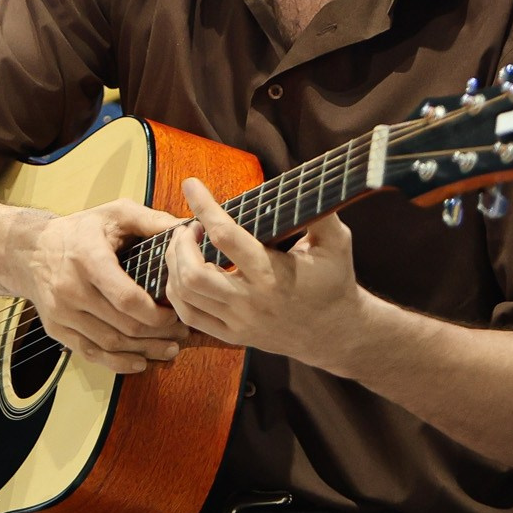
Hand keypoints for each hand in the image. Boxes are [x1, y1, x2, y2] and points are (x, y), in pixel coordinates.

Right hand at [13, 200, 186, 374]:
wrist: (31, 251)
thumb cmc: (81, 230)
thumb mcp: (115, 213)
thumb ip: (152, 220)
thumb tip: (189, 230)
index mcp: (88, 258)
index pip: (126, 297)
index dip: (155, 312)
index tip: (176, 312)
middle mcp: (71, 288)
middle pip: (122, 325)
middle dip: (157, 334)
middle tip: (182, 333)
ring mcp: (61, 313)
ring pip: (109, 344)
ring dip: (144, 351)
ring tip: (169, 349)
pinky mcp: (56, 329)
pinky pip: (90, 353)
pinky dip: (118, 363)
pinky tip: (140, 361)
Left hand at [163, 177, 369, 370]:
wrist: (335, 333)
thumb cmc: (334, 280)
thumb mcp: (337, 243)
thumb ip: (320, 212)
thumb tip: (309, 178)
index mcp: (273, 274)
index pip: (226, 237)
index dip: (204, 207)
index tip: (191, 184)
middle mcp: (251, 301)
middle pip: (194, 274)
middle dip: (180, 243)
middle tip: (188, 226)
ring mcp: (238, 321)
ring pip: (185, 294)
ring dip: (175, 263)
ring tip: (184, 245)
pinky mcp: (232, 335)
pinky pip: (189, 315)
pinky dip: (176, 290)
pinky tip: (184, 271)